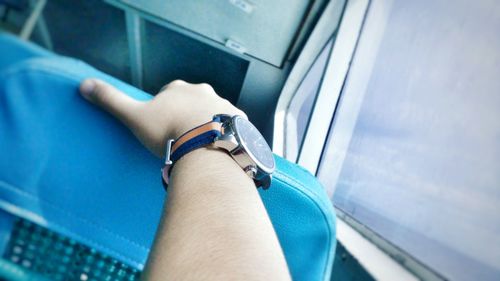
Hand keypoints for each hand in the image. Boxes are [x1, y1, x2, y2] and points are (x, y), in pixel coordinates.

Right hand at [79, 79, 245, 156]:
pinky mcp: (240, 120)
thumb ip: (111, 100)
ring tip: (200, 146)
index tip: (162, 126)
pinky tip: (219, 148)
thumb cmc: (168, 131)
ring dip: (207, 124)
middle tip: (181, 137)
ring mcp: (224, 105)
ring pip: (213, 113)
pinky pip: (231, 126)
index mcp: (178, 88)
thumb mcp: (135, 116)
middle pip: (193, 101)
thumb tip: (83, 84)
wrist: (207, 145)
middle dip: (187, 115)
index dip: (163, 109)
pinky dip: (225, 134)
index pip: (168, 92)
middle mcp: (204, 92)